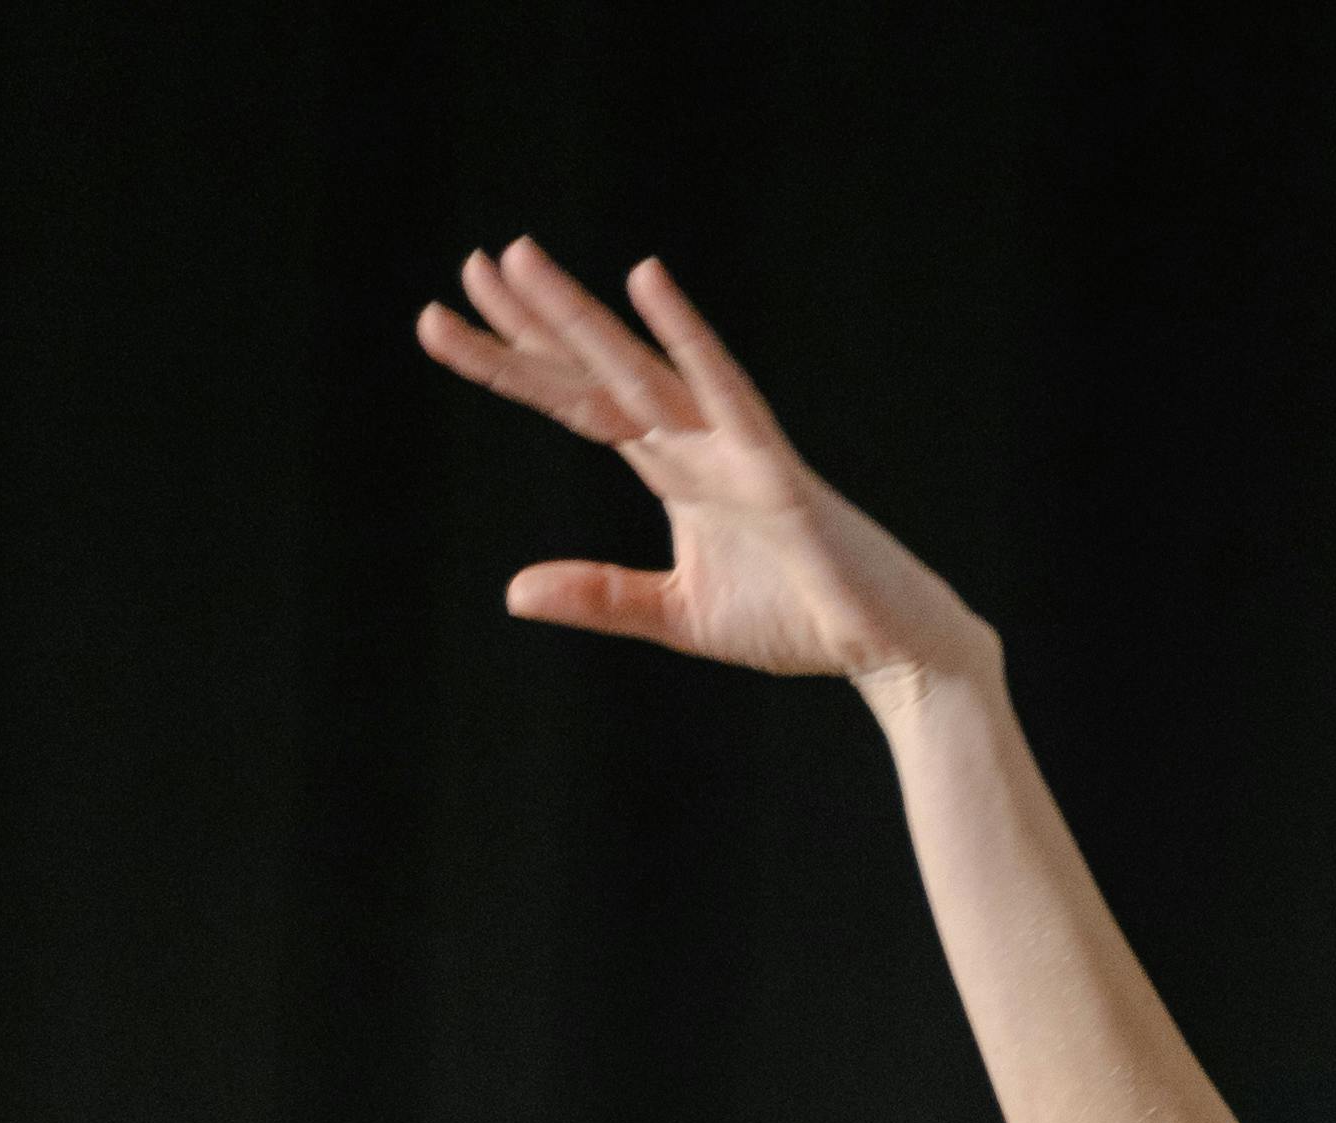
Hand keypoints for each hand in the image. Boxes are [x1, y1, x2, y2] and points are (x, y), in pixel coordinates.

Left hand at [414, 239, 992, 699]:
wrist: (889, 649)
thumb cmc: (798, 621)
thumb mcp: (678, 615)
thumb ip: (601, 596)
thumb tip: (512, 591)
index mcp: (673, 467)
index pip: (577, 402)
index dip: (513, 364)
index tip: (446, 324)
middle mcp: (695, 440)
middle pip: (595, 372)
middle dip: (530, 322)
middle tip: (468, 268)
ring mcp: (734, 447)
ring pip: (639, 370)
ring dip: (578, 317)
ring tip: (517, 260)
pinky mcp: (775, 470)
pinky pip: (725, 392)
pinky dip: (688, 338)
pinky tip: (648, 282)